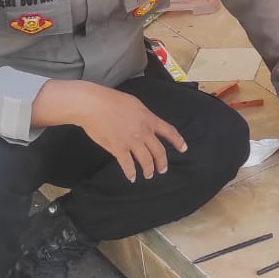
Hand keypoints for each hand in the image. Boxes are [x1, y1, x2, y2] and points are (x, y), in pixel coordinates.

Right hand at [71, 84, 186, 181]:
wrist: (94, 105)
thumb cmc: (110, 100)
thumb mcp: (135, 104)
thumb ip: (143, 115)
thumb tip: (145, 122)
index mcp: (149, 119)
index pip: (169, 131)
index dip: (178, 141)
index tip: (183, 148)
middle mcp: (144, 132)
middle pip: (159, 151)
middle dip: (162, 163)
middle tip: (163, 169)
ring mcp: (132, 141)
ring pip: (146, 160)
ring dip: (149, 170)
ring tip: (149, 174)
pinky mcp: (118, 148)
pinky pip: (128, 165)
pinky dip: (131, 173)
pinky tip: (131, 177)